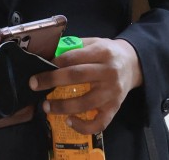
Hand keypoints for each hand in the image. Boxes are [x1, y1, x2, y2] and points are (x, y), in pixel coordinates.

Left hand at [28, 37, 142, 133]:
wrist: (133, 64)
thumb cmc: (108, 53)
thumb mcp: (95, 42)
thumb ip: (75, 47)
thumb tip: (50, 55)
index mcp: (102, 52)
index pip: (73, 57)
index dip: (55, 63)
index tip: (41, 67)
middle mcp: (108, 72)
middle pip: (76, 76)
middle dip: (51, 80)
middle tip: (34, 84)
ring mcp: (112, 92)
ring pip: (85, 103)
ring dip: (62, 106)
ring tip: (46, 106)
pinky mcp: (114, 108)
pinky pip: (99, 123)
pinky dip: (83, 126)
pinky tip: (69, 121)